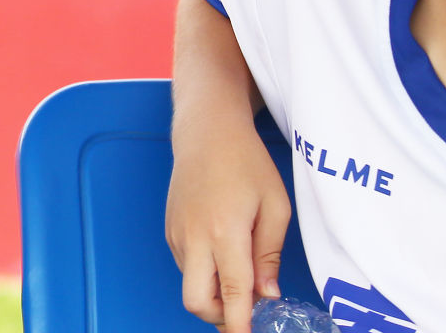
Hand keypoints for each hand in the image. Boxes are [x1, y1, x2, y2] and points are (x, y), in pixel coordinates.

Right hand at [166, 116, 291, 332]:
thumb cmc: (246, 163)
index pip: (233, 293)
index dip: (240, 323)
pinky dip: (204, 274)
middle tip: (245, 310)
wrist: (206, 131)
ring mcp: (177, 234)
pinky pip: (185, 266)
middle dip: (220, 317)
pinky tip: (223, 254)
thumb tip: (267, 295)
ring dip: (213, 293)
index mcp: (225, 233)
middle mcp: (194, 238)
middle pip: (196, 302)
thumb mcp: (275, 206)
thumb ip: (270, 254)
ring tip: (241, 271)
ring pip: (190, 285)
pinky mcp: (170, 229)